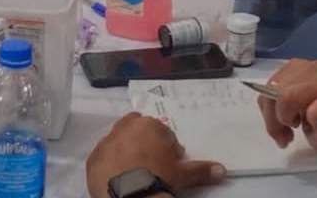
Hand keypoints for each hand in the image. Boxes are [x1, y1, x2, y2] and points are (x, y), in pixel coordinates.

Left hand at [87, 114, 225, 197]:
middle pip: (138, 129)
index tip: (169, 163)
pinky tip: (117, 177)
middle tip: (151, 163)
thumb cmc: (158, 179)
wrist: (129, 197)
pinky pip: (103, 156)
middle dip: (145, 141)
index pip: (162, 133)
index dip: (167, 149)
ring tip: (134, 171)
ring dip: (126, 150)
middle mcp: (127, 127)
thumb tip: (222, 170)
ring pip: (119, 140)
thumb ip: (201, 170)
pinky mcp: (93, 157)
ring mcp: (108, 141)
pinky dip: (110, 163)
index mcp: (150, 126)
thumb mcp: (182, 175)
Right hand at [257, 60, 316, 153]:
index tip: (293, 132)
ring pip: (268, 90)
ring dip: (271, 115)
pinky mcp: (287, 69)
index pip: (288, 96)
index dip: (283, 116)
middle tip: (286, 138)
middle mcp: (311, 68)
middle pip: (274, 92)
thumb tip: (316, 106)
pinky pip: (268, 89)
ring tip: (285, 131)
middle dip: (275, 119)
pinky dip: (271, 108)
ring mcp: (297, 66)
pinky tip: (283, 118)